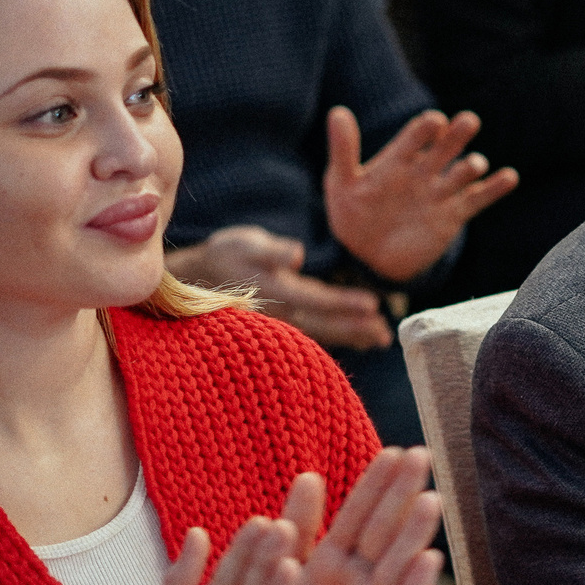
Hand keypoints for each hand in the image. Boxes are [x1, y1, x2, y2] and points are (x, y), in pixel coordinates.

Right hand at [165, 224, 394, 349]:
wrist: (198, 278)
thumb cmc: (227, 254)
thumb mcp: (246, 244)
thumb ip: (273, 250)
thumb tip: (298, 255)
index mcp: (278, 291)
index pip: (318, 300)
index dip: (345, 303)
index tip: (373, 305)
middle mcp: (282, 313)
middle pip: (326, 324)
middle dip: (356, 328)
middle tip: (387, 335)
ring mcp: (282, 323)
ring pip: (323, 333)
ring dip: (352, 336)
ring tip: (381, 340)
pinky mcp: (283, 324)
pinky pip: (315, 335)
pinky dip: (339, 337)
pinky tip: (359, 340)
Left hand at [324, 105, 517, 283]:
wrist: (371, 257)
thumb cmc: (352, 215)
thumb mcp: (342, 183)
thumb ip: (344, 150)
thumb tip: (337, 112)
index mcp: (398, 159)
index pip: (415, 138)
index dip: (425, 130)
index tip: (434, 121)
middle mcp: (423, 170)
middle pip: (445, 147)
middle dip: (456, 135)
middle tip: (468, 122)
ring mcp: (440, 192)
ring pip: (462, 172)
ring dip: (472, 166)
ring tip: (474, 164)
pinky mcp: (454, 214)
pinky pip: (478, 199)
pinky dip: (495, 188)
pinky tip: (509, 177)